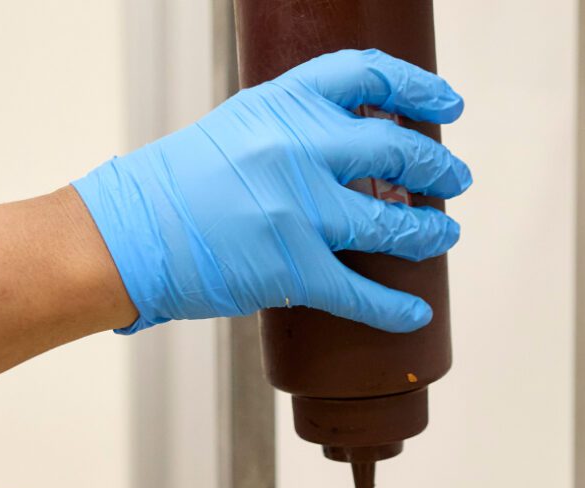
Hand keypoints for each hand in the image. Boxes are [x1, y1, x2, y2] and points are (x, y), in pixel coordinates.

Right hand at [73, 48, 470, 334]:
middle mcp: (298, 148)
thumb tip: (344, 148)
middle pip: (395, 148)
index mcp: (283, 105)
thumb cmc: (176, 186)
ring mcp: (298, 209)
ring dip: (429, 232)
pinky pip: (359, 291)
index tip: (446, 104)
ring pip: (390, 221)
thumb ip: (291, 132)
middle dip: (438, 165)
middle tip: (456, 179)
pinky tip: (417, 313)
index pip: (367, 77)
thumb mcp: (237, 131)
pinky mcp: (292, 268)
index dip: (417, 88)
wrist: (128, 233)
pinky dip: (394, 307)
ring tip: (446, 234)